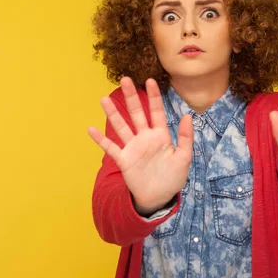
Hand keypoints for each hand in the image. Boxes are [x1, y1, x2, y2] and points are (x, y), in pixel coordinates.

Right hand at [88, 77, 193, 214]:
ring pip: (121, 126)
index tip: (150, 80)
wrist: (159, 198)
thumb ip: (186, 137)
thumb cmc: (173, 177)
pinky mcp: (124, 159)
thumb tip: (187, 115)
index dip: (153, 96)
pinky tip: (90, 129)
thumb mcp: (184, 157)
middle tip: (125, 80)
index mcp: (160, 135)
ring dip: (113, 113)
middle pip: (136, 113)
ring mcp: (133, 147)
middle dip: (131, 97)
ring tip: (103, 99)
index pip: (156, 111)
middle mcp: (145, 137)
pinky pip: (110, 148)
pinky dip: (100, 139)